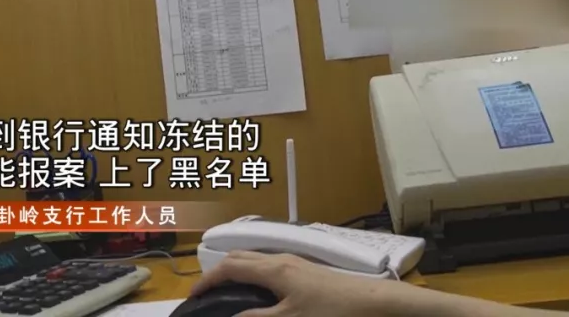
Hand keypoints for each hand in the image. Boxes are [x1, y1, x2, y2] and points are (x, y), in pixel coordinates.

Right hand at [190, 251, 416, 316]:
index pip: (229, 268)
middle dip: (219, 271)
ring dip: (237, 270)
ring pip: (256, 259)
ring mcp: (297, 262)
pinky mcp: (309, 271)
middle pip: (241, 256)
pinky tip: (262, 292)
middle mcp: (282, 259)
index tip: (193, 297)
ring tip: (228, 291)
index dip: (207, 281)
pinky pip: (270, 265)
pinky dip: (254, 275)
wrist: (375, 303)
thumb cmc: (332, 312)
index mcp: (272, 268)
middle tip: (207, 292)